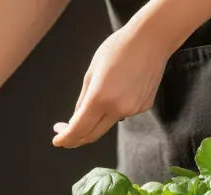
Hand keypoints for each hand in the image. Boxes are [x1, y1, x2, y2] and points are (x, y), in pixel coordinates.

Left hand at [52, 23, 171, 148]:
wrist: (152, 38)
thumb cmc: (119, 48)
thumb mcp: (92, 72)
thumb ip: (83, 100)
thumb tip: (75, 120)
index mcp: (100, 98)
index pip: (78, 129)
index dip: (65, 138)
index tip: (57, 141)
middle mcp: (118, 108)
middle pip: (92, 135)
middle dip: (76, 138)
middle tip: (65, 132)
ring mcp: (133, 109)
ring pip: (108, 123)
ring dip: (97, 119)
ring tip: (100, 92)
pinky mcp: (144, 106)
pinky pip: (123, 112)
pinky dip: (115, 107)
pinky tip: (121, 85)